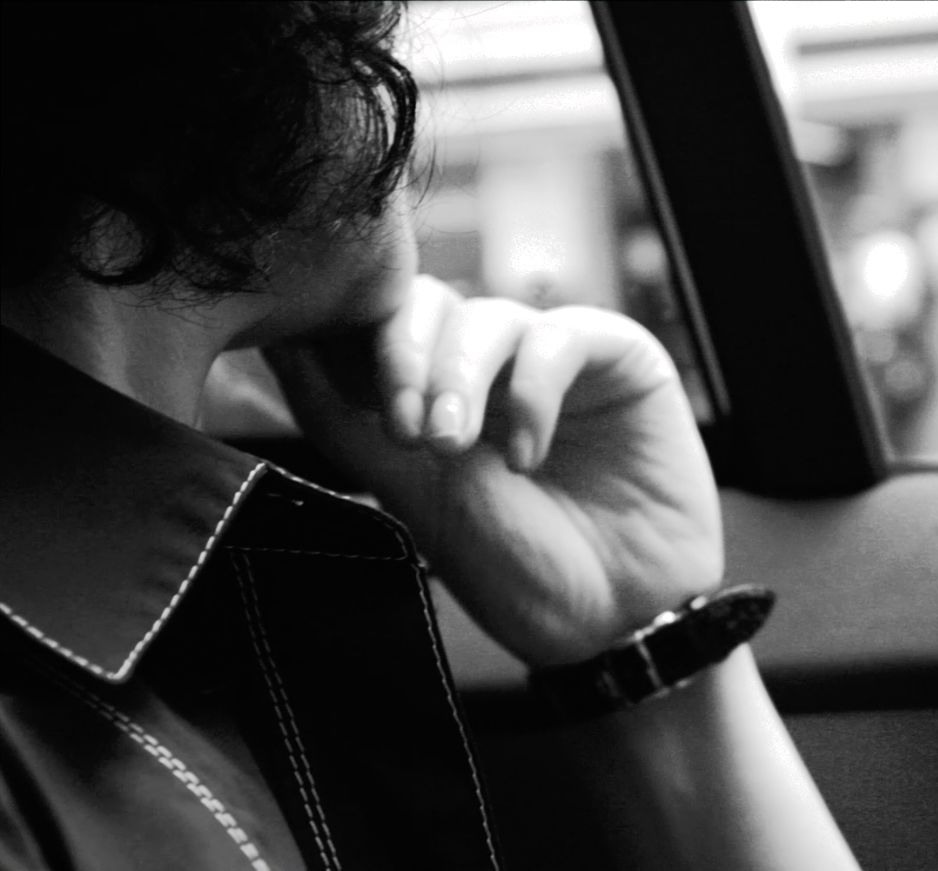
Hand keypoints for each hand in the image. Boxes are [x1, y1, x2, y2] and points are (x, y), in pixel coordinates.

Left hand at [266, 275, 722, 666]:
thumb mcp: (417, 497)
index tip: (356, 415)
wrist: (619, 620)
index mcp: (435, 394)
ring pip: (486, 318)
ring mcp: (551, 358)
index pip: (380, 328)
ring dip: (460, 378)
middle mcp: (490, 366)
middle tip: (406, 430)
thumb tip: (281, 350)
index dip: (355, 349)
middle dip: (404, 358)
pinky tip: (527, 455)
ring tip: (455, 447)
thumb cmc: (517, 569)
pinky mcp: (617, 356)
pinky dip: (534, 391)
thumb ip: (351, 422)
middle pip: (427, 304)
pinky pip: (561, 337)